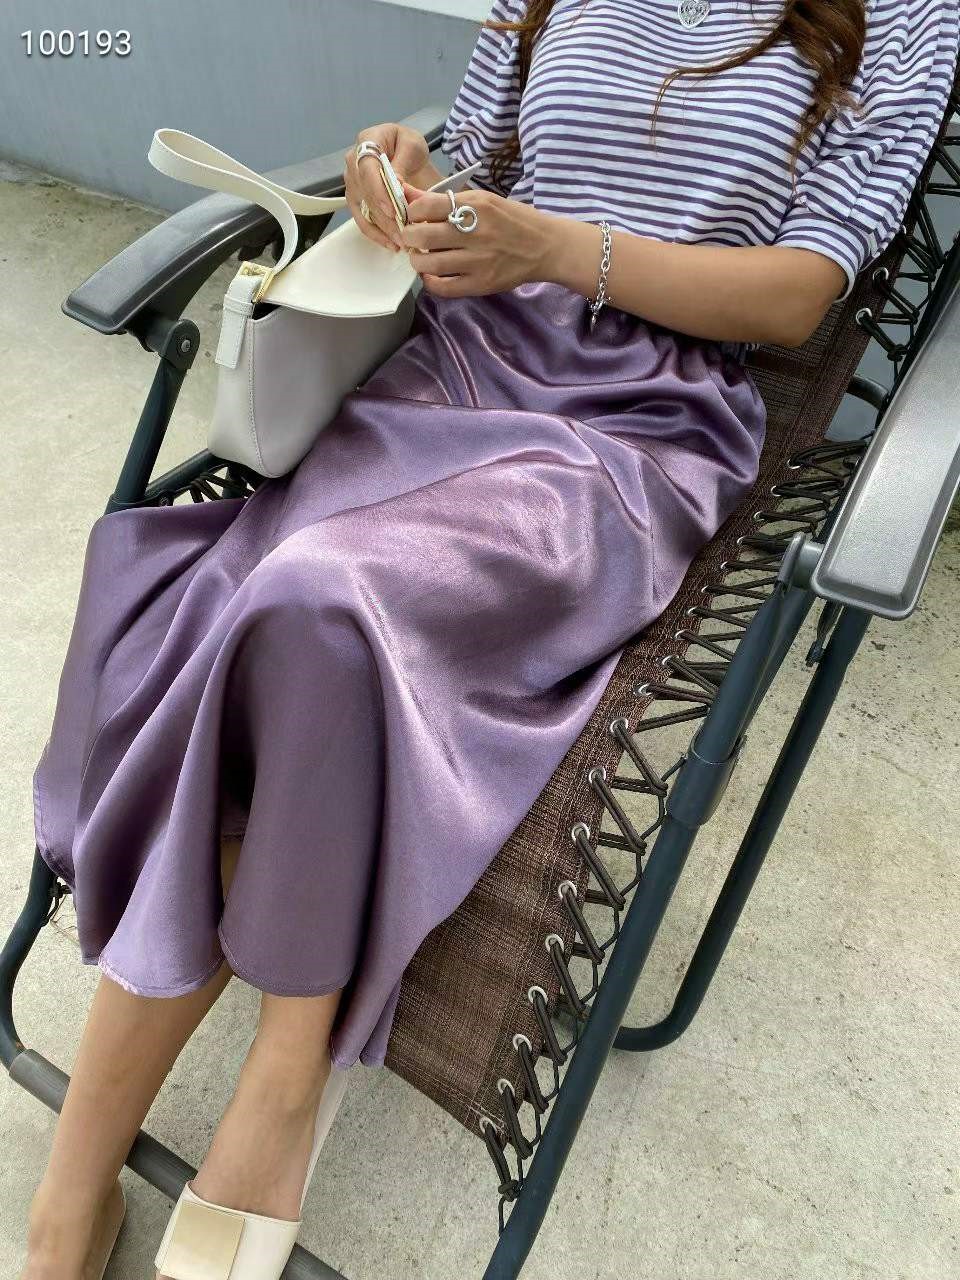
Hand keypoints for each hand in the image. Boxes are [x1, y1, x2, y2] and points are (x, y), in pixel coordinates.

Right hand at [343, 123, 430, 251]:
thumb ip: (403, 161)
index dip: (378, 191)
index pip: (367, 168)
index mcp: (367, 141)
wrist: (406, 155)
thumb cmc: (409, 146)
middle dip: (385, 217)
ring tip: (402, 242)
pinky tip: (391, 244)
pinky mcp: (356, 201)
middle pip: (365, 194)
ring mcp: (353, 183)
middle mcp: (354, 162)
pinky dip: (377, 235)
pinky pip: (362, 221)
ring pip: (364, 210)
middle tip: (404, 233)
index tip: (392, 210)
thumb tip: (394, 182)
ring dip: (383, 229)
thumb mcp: (413, 145)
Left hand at [398, 182, 556, 296]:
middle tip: (411, 237)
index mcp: (476, 205)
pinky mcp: (481, 283)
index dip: (412, 211)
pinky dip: (430, 281)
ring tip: (420, 256)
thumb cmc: (512, 219)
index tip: (414, 216)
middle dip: (409, 236)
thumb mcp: (482, 200)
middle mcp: (476, 232)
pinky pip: (444, 287)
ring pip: (430, 263)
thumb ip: (445, 200)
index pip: (426, 206)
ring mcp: (479, 261)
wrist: (545, 246)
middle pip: (423, 235)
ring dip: (417, 260)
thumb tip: (408, 195)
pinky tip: (432, 274)